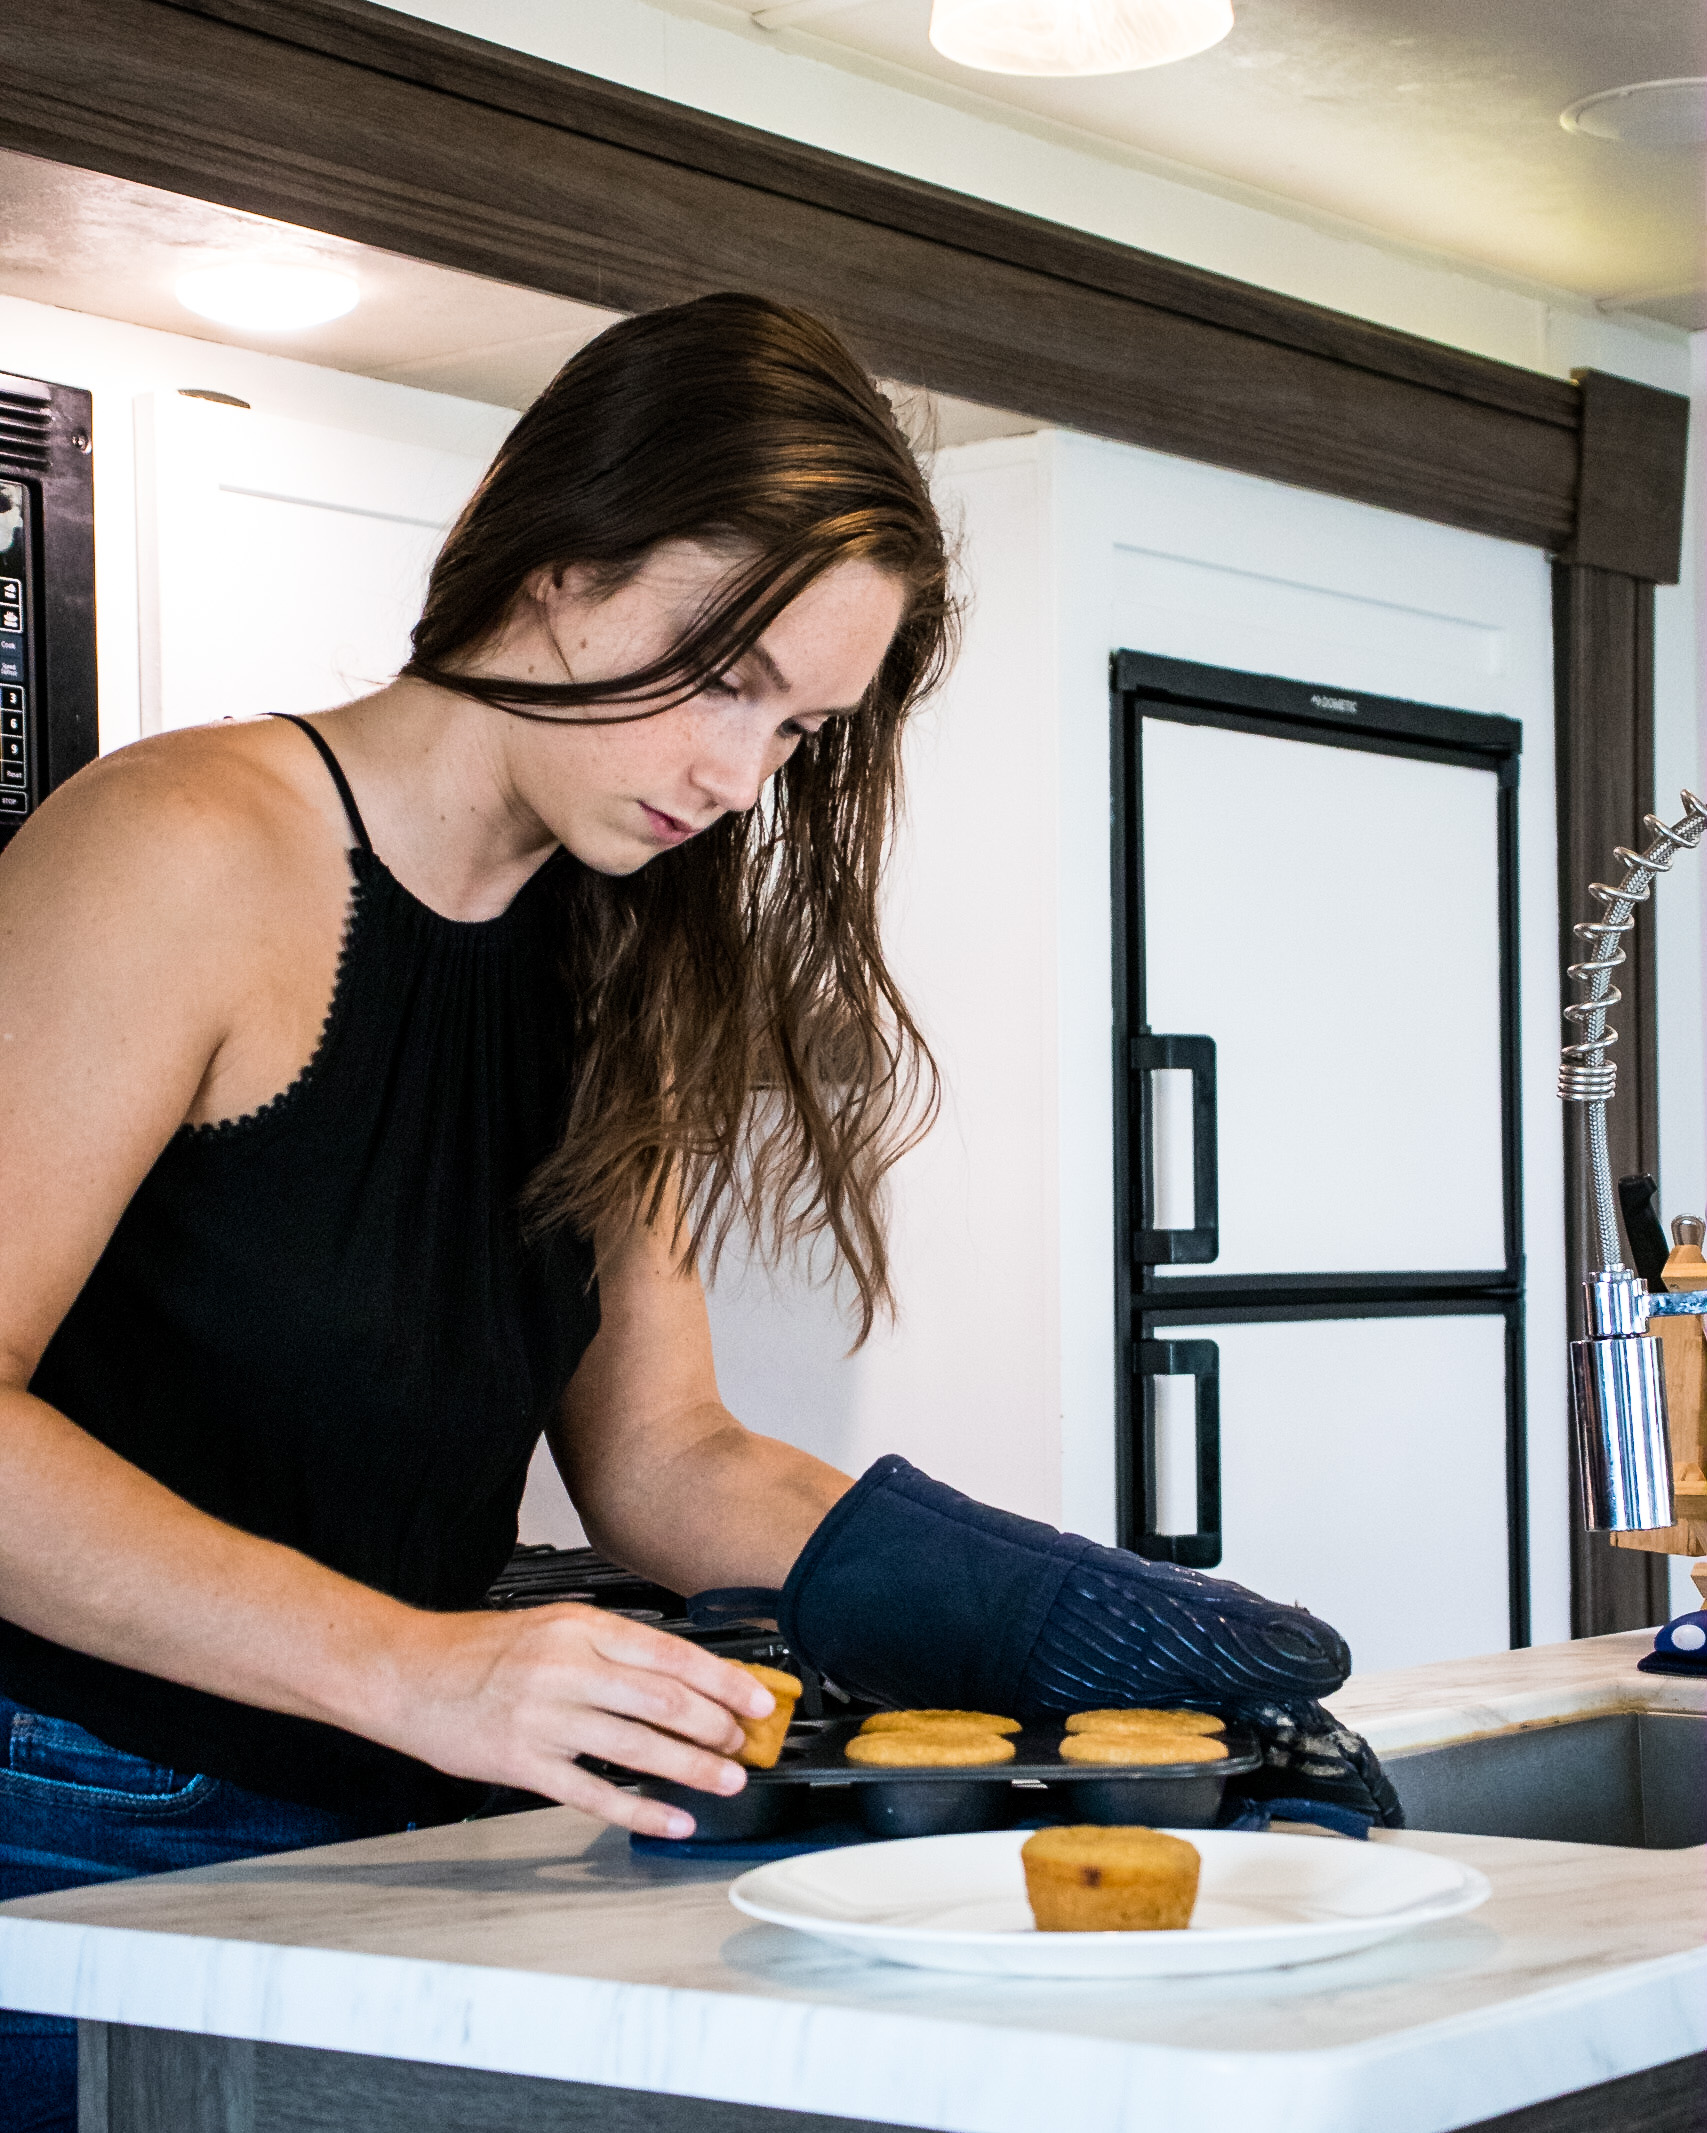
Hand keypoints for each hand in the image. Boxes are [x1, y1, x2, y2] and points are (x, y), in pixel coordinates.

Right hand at [376, 1603, 773, 1838]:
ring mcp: (545, 1718)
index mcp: (581, 1628)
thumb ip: (610, 1647)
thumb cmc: (478, 1650)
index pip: (672, 1654)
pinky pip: (595, 1793)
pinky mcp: (524, 1763)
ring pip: (639, 1747)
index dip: (724, 1681)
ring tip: (728, 1780)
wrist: (406, 1673)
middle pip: (665, 1701)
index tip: (759, 1699)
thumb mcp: (552, 1626)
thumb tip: (678, 1675)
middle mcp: (567, 1668)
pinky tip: (673, 1819)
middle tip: (748, 1746)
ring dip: (693, 1767)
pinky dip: (642, 1809)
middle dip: (718, 1727)